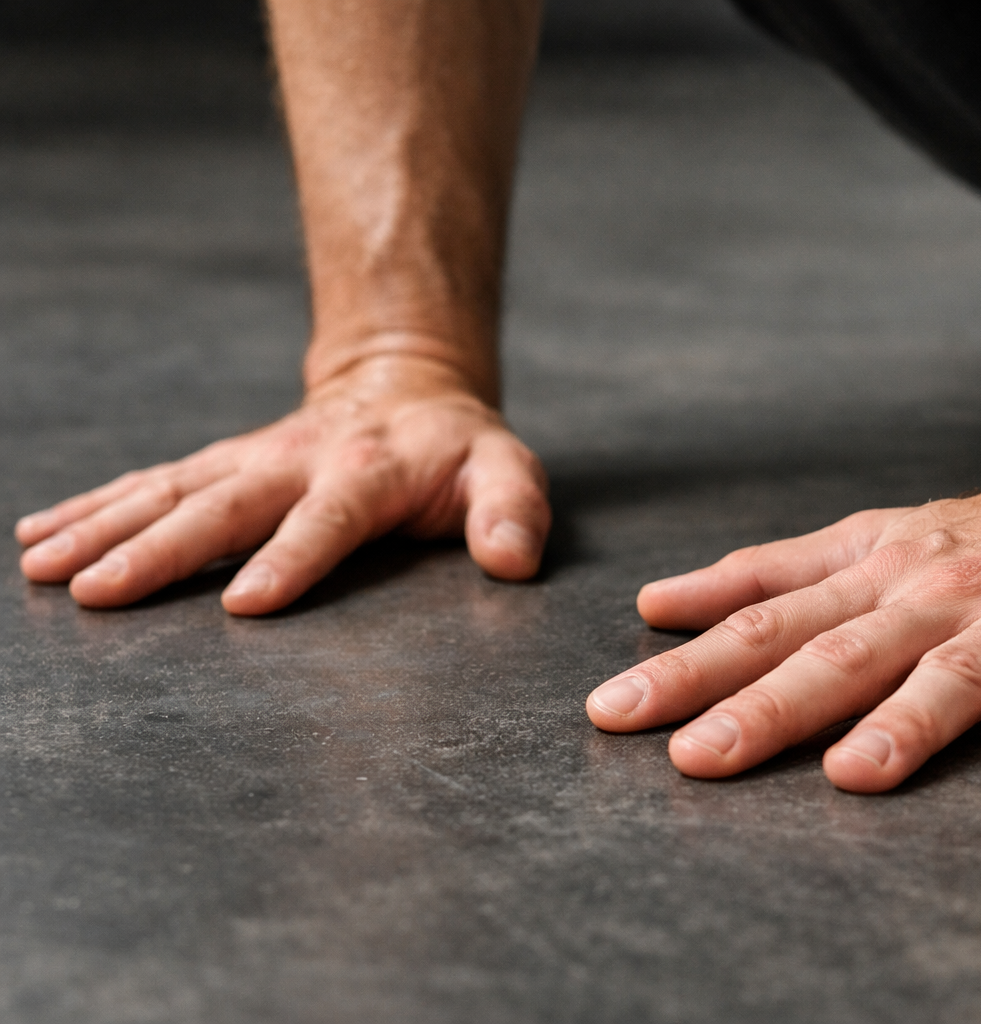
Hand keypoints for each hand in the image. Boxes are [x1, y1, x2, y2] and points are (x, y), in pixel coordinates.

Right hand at [15, 353, 549, 614]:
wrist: (406, 383)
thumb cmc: (460, 448)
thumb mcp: (507, 470)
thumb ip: (513, 512)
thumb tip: (512, 560)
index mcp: (369, 473)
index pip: (328, 519)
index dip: (290, 556)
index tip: (245, 601)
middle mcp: (297, 462)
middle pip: (223, 506)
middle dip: (159, 550)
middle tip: (100, 592)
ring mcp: (250, 460)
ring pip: (169, 492)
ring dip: (105, 528)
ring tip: (44, 568)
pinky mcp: (220, 463)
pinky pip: (150, 483)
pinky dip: (93, 507)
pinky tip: (40, 536)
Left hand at [586, 453, 980, 788]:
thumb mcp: (869, 542)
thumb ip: (769, 576)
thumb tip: (658, 605)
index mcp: (880, 572)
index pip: (770, 623)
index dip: (692, 668)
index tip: (615, 712)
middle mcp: (945, 591)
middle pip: (846, 653)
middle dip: (768, 706)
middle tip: (695, 757)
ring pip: (963, 671)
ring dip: (912, 721)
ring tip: (858, 774)